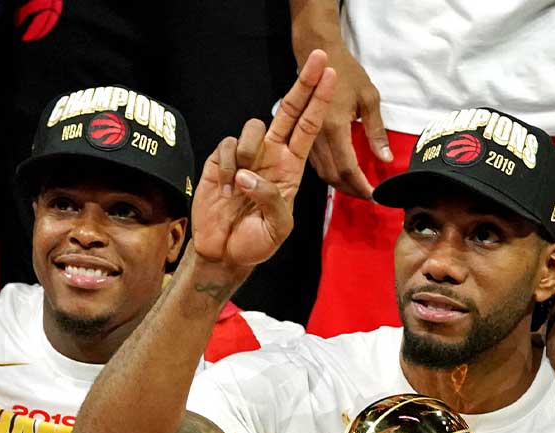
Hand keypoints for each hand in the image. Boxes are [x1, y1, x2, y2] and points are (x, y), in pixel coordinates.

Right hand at [192, 50, 334, 269]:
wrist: (224, 252)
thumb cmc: (256, 242)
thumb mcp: (277, 227)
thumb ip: (271, 199)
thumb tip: (248, 174)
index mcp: (291, 168)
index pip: (309, 127)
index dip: (320, 101)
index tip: (332, 76)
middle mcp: (271, 156)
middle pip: (288, 111)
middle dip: (304, 84)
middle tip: (320, 57)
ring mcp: (246, 156)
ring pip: (253, 128)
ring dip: (250, 152)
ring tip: (242, 185)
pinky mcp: (221, 160)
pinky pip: (228, 147)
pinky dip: (228, 168)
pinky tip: (226, 190)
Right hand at [295, 39, 390, 198]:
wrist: (317, 56)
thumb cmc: (346, 73)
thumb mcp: (369, 98)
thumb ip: (376, 131)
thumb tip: (385, 159)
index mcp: (334, 127)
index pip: (347, 168)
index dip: (361, 186)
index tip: (376, 195)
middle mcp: (317, 137)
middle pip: (333, 177)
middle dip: (352, 191)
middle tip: (370, 196)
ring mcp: (308, 138)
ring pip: (323, 173)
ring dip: (341, 186)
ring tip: (360, 189)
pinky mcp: (305, 136)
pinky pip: (317, 164)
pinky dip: (331, 175)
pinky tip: (344, 176)